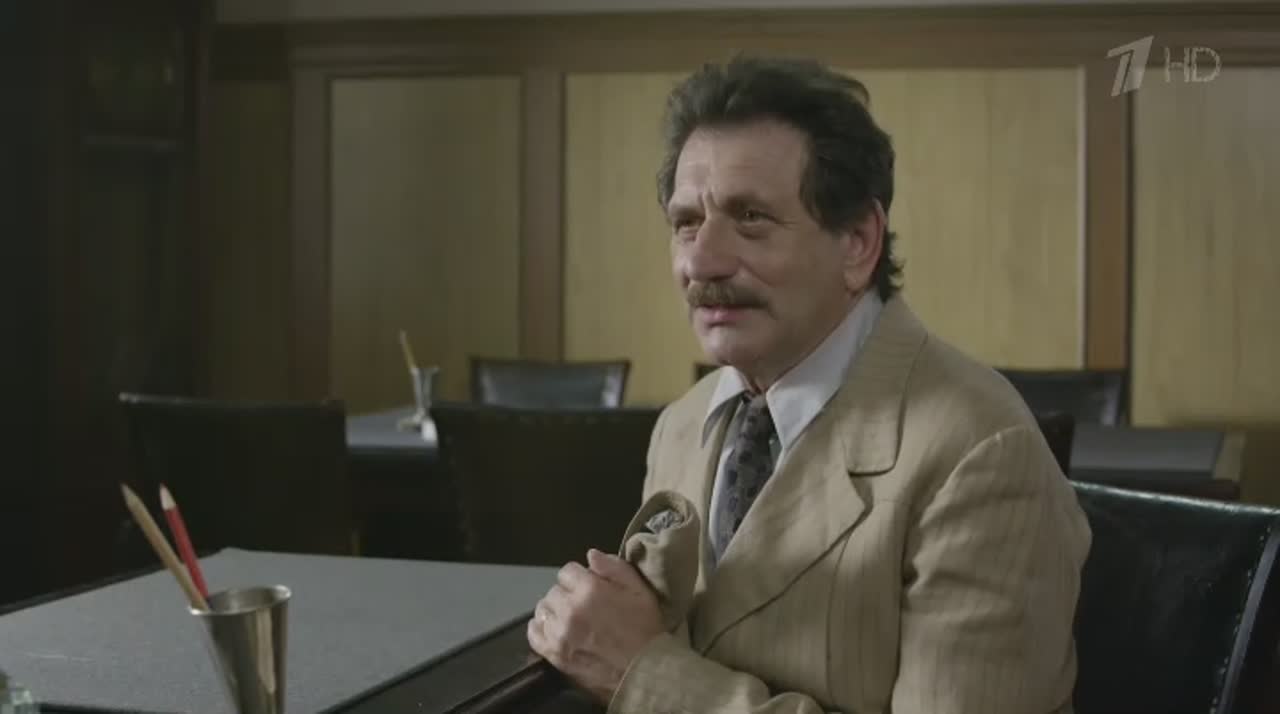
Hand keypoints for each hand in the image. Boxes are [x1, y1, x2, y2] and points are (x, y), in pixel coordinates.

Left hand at [527, 549, 664, 703]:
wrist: (644, 672)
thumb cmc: (645, 629)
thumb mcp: (639, 590)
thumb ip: (614, 567)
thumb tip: (590, 555)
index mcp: (589, 589)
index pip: (567, 571)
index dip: (579, 577)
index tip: (590, 587)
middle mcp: (569, 608)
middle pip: (554, 590)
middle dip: (567, 594)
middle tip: (583, 605)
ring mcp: (559, 633)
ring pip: (542, 610)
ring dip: (554, 611)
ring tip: (570, 619)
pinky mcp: (554, 654)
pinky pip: (534, 633)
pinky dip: (540, 628)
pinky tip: (553, 630)